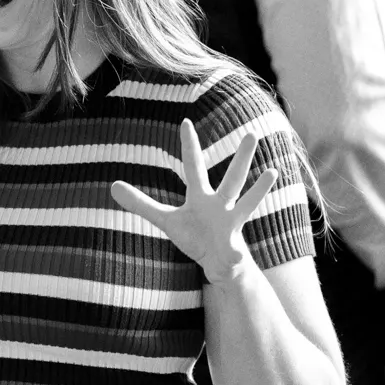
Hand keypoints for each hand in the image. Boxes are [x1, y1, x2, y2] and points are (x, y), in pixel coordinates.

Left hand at [109, 122, 277, 283]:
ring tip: (272, 172)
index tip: (186, 122)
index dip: (189, 146)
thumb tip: (112, 186)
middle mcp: (220, 204)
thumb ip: (141, 204)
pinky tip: (235, 255)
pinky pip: (234, 251)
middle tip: (252, 134)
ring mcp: (231, 223)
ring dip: (259, 190)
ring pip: (247, 203)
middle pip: (231, 177)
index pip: (193, 166)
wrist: (218, 262)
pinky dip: (233, 254)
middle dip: (241, 158)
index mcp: (201, 197)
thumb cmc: (195, 236)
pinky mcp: (233, 246)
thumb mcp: (165, 220)